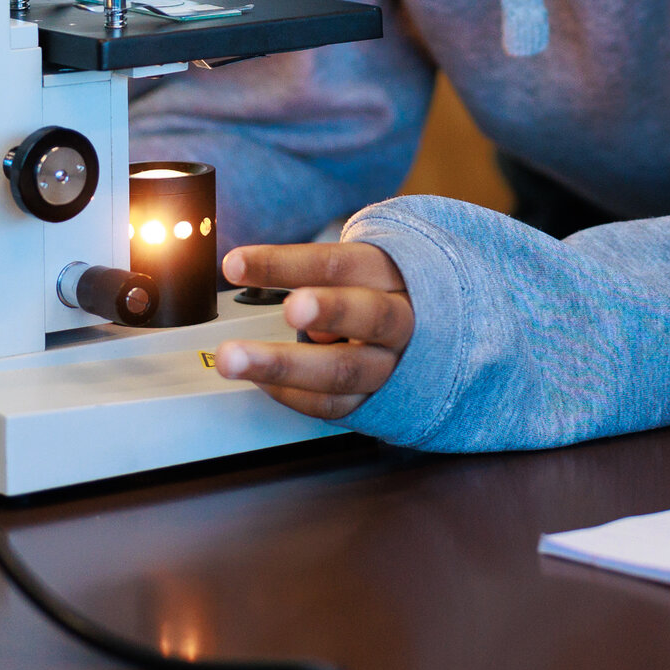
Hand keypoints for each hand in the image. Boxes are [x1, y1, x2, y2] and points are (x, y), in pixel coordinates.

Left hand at [214, 242, 413, 420]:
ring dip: (284, 365)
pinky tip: (258, 380)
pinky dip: (290, 394)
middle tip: (287, 309)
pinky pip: (330, 405)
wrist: (437, 335)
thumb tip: (301, 309)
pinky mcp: (375, 403)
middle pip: (368, 314)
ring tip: (232, 359)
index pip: (340, 263)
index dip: (286, 263)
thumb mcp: (367, 271)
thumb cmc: (382, 293)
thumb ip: (332, 281)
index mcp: (395, 275)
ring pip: (343, 369)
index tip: (234, 264)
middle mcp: (402, 321)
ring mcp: (391, 366)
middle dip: (327, 310)